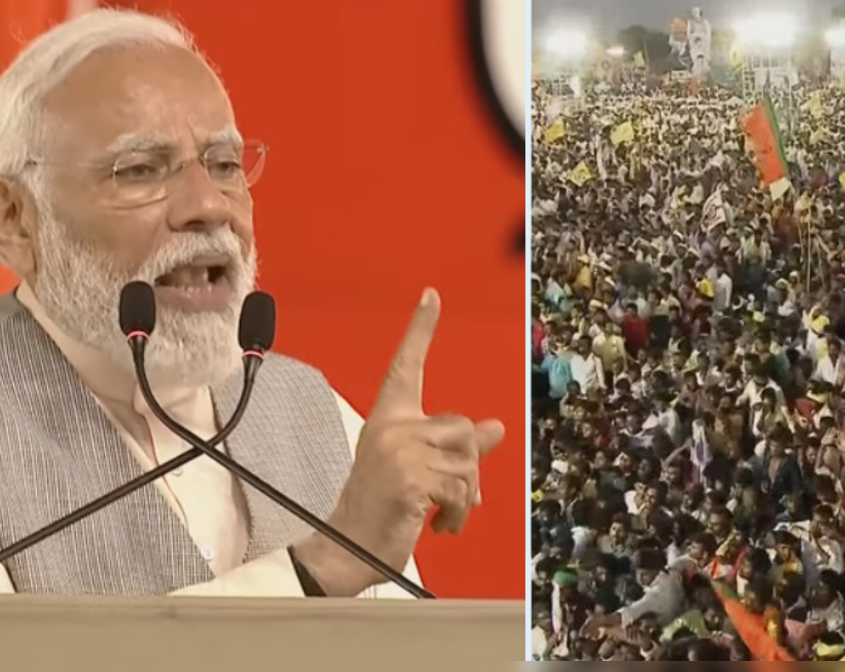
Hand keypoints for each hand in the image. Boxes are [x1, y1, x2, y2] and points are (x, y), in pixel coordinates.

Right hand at [295, 290, 504, 595]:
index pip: (407, 367)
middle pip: (462, 428)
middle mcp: (392, 427)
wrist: (347, 548)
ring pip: (468, 460)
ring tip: (443, 515)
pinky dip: (459, 514)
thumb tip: (497, 428)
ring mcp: (400, 450)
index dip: (421, 330)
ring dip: (465, 496)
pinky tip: (441, 527)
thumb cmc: (381, 510)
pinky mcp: (411, 476)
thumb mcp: (418, 471)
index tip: (432, 296)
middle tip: (455, 498)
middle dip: (469, 468)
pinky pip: (461, 488)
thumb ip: (454, 447)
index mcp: (389, 420)